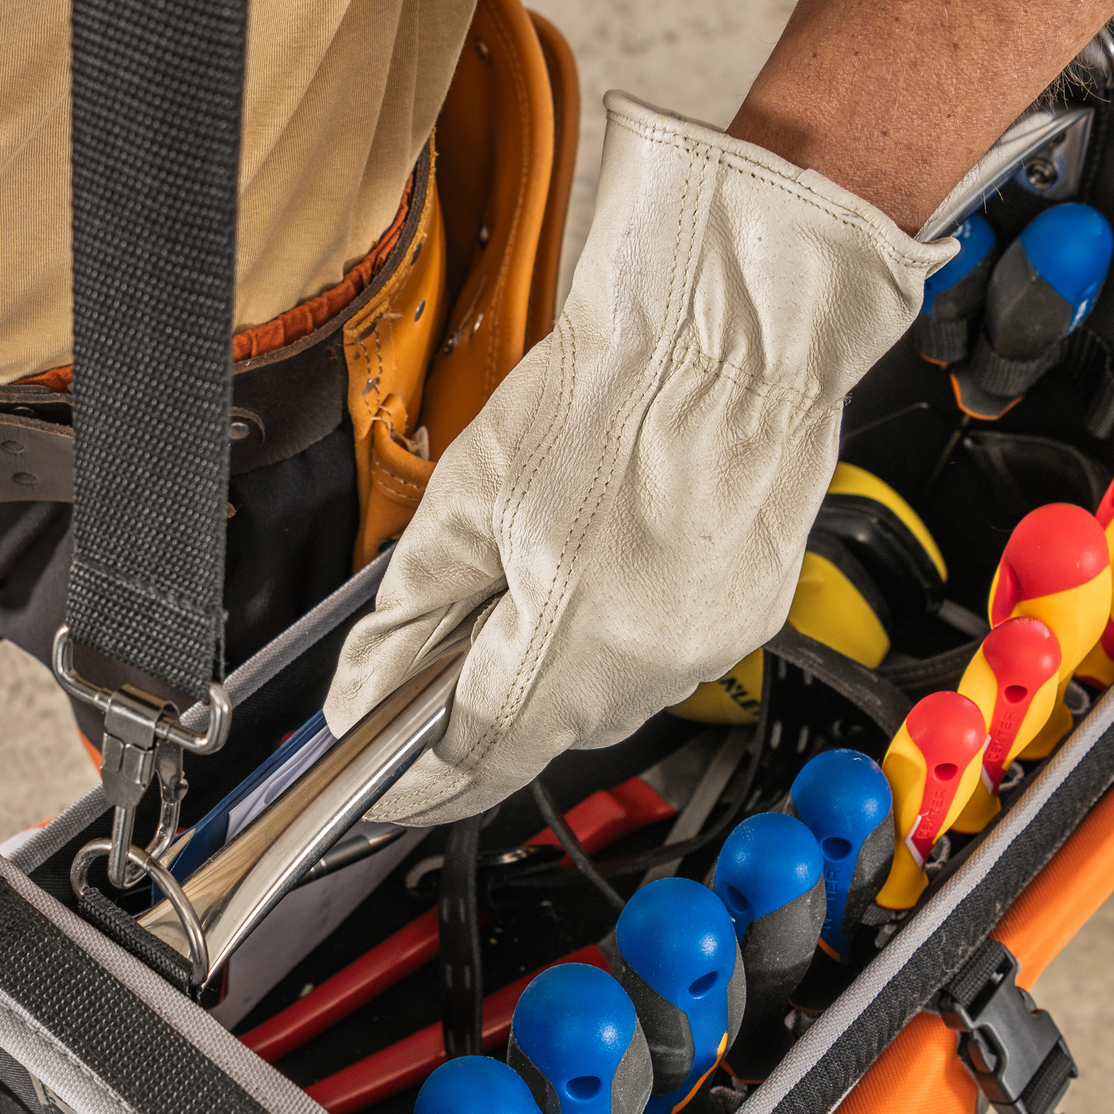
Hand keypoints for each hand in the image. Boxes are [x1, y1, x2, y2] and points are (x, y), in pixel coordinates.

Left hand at [323, 94, 948, 823]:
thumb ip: (410, 610)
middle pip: (535, 734)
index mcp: (574, 640)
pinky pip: (655, 662)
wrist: (735, 326)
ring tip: (517, 592)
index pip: (476, 757)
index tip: (382, 786)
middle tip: (424, 670)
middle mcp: (651, 664)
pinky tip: (587, 577)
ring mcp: (708, 646)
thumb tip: (367, 682)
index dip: (419, 781)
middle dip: (474, 711)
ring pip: (597, 703)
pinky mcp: (746, 619)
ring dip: (543, 673)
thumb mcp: (468, 498)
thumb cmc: (617, 386)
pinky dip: (608, 639)